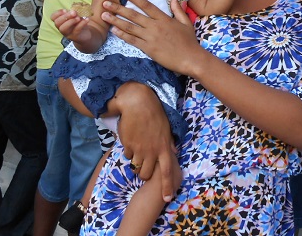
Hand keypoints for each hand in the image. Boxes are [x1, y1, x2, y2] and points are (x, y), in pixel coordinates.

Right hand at [51, 8, 92, 43]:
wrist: (87, 34)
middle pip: (57, 23)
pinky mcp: (75, 37)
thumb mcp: (77, 16)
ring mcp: (67, 33)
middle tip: (74, 12)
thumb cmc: (79, 23)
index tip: (65, 10)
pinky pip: (76, 30)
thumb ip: (75, 11)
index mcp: (61, 21)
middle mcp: (62, 28)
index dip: (57, 13)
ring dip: (71, 21)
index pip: (53, 17)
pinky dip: (81, 24)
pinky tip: (87, 19)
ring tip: (78, 18)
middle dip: (65, 16)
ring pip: (63, 28)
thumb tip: (78, 7)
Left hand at [101, 0, 199, 75]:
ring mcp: (151, 38)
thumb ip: (178, 9)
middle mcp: (155, 26)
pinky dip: (122, 35)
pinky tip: (113, 30)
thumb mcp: (185, 22)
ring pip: (130, 27)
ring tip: (103, 15)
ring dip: (115, 20)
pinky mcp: (148, 49)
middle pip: (133, 15)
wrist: (191, 58)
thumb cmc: (189, 41)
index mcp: (164, 18)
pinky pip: (132, 40)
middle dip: (118, 8)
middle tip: (105, 2)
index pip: (146, 5)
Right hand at [113, 82, 177, 201]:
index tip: (167, 199)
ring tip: (136, 150)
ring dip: (135, 162)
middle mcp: (152, 151)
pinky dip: (128, 151)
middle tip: (142, 166)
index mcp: (164, 148)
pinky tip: (131, 140)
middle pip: (146, 174)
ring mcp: (140, 149)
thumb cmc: (154, 114)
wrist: (137, 103)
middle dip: (143, 173)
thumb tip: (174, 153)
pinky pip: (127, 155)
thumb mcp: (166, 128)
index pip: (166, 172)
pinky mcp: (128, 145)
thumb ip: (169, 143)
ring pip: (135, 166)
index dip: (167, 187)